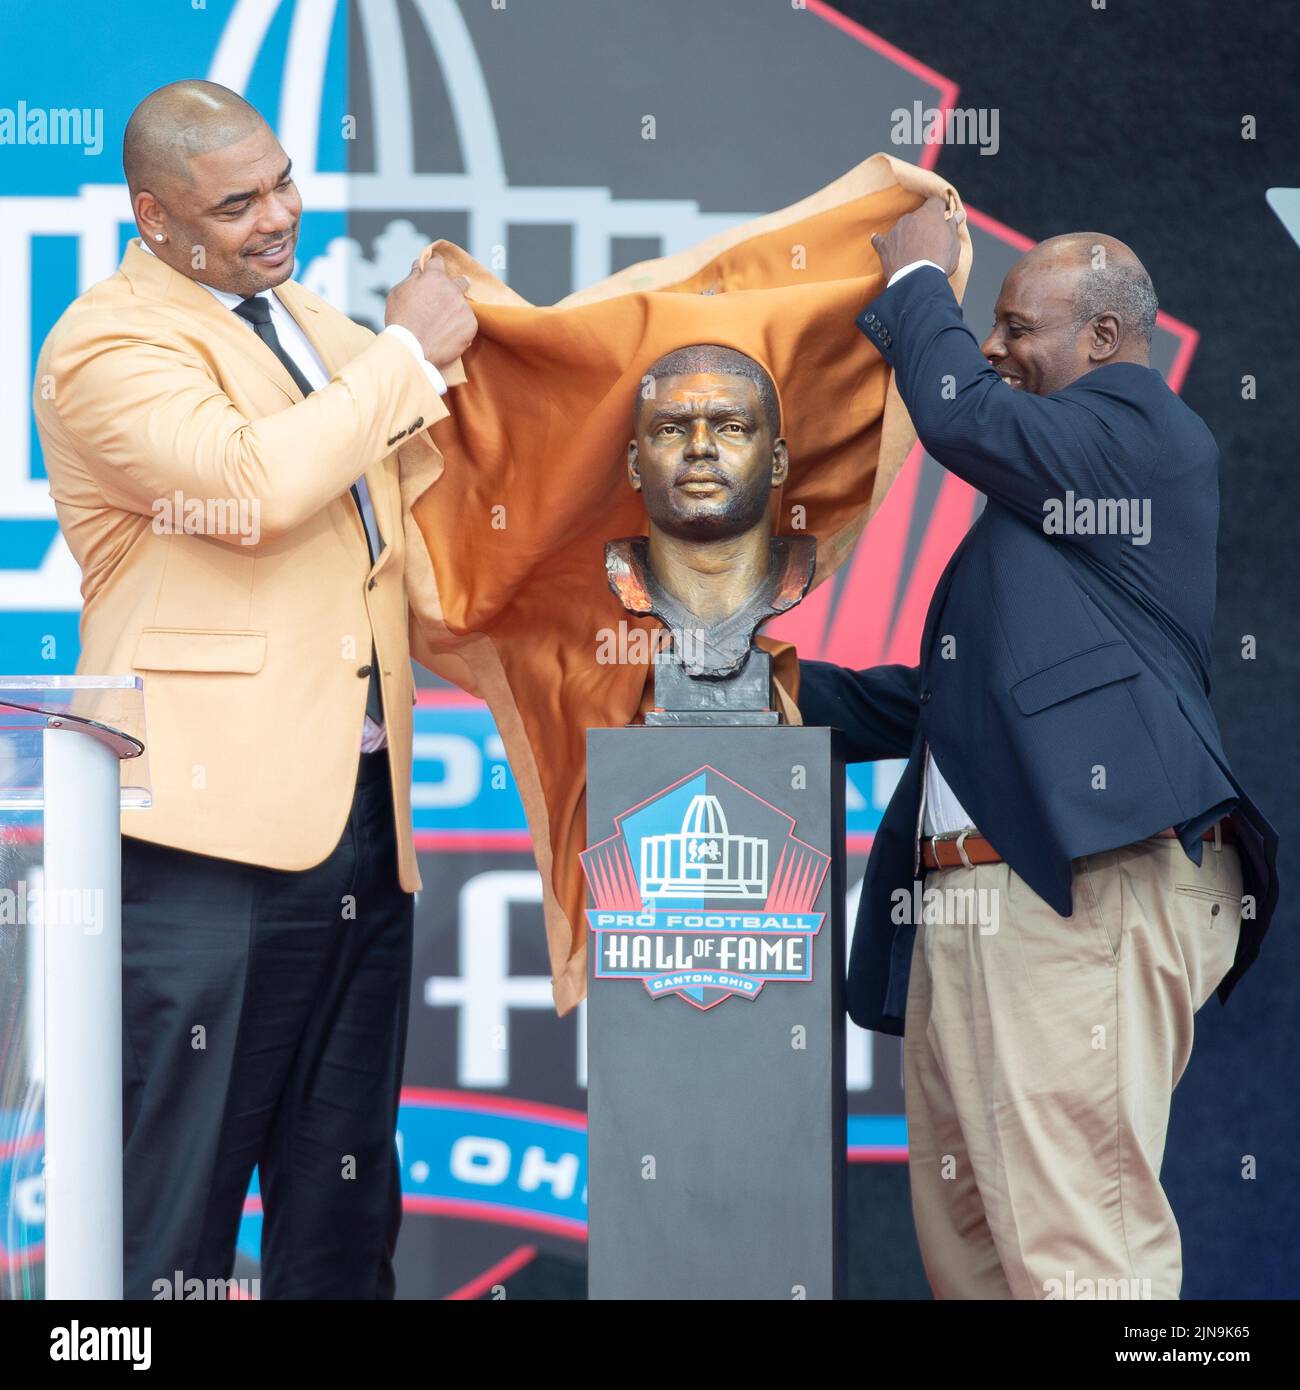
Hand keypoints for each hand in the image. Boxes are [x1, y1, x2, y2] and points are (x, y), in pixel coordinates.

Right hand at [384, 252, 477, 369]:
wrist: (411, 351)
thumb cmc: (400, 321)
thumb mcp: (398, 293)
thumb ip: (412, 277)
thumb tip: (420, 266)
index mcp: (434, 277)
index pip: (438, 262)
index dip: (435, 266)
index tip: (434, 271)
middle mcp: (452, 289)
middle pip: (461, 281)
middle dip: (455, 286)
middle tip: (447, 297)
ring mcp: (463, 308)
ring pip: (463, 305)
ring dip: (455, 311)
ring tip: (441, 325)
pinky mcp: (471, 326)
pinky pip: (468, 323)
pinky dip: (460, 328)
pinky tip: (447, 335)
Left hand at [871, 195, 964, 283]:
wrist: (918, 280)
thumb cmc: (940, 260)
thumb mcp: (954, 243)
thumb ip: (953, 226)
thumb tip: (958, 214)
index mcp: (929, 213)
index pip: (935, 202)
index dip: (940, 209)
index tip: (943, 217)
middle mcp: (910, 218)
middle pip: (918, 216)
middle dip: (924, 225)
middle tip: (929, 240)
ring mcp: (895, 231)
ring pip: (902, 228)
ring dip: (907, 235)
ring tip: (912, 250)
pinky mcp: (884, 246)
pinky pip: (880, 240)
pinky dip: (881, 240)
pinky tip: (877, 239)